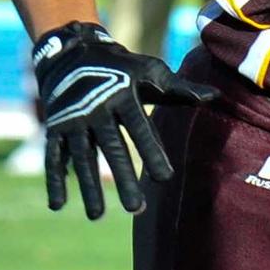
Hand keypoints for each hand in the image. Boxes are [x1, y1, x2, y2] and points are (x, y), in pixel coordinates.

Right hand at [33, 21, 215, 219]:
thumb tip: (215, 96)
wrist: (72, 52)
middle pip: (111, 148)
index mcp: (123, 95)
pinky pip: (54, 157)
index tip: (166, 178)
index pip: (140, 128)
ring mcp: (72, 119)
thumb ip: (180, 88)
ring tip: (96, 217)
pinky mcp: (55, 127)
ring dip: (88, 187)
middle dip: (122, 179)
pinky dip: (54, 180)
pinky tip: (57, 206)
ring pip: (82, 157)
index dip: (152, 152)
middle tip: (135, 208)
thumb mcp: (150, 70)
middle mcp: (95, 108)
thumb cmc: (121, 66)